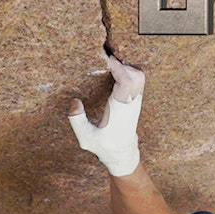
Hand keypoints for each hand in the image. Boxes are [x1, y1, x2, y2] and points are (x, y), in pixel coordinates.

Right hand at [68, 53, 144, 176]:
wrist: (122, 154)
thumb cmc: (104, 146)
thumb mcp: (86, 138)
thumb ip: (77, 120)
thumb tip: (75, 101)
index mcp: (121, 110)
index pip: (126, 82)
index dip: (118, 68)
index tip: (107, 59)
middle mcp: (131, 104)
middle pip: (136, 75)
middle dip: (122, 65)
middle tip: (106, 59)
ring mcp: (136, 102)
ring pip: (139, 77)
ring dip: (126, 68)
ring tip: (110, 64)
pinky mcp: (136, 102)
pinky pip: (137, 81)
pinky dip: (129, 72)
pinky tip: (116, 71)